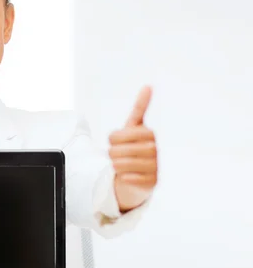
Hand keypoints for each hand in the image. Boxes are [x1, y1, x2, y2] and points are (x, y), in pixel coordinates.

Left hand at [108, 86, 157, 211]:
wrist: (142, 173)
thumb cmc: (135, 147)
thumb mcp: (135, 127)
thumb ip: (140, 108)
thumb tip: (148, 86)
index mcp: (149, 133)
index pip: (115, 136)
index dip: (111, 140)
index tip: (117, 141)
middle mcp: (155, 149)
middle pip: (116, 151)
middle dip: (112, 153)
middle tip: (119, 155)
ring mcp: (155, 166)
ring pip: (120, 164)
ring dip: (116, 165)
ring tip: (122, 164)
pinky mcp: (152, 182)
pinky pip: (127, 178)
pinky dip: (124, 177)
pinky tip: (129, 175)